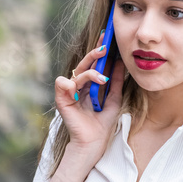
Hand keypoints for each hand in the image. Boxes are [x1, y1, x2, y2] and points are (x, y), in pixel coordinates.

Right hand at [55, 30, 125, 152]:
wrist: (93, 143)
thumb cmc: (102, 124)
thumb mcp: (113, 100)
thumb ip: (116, 82)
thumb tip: (120, 63)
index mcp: (89, 86)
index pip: (94, 65)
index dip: (100, 52)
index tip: (109, 38)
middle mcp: (79, 87)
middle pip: (84, 65)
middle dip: (94, 54)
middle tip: (105, 46)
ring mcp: (70, 93)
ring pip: (77, 74)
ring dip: (90, 74)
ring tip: (102, 79)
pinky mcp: (62, 101)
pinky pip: (62, 85)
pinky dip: (69, 84)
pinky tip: (77, 89)